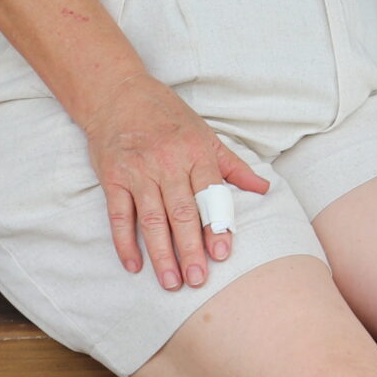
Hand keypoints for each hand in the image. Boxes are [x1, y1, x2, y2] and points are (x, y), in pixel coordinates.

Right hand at [79, 75, 269, 289]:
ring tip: (171, 282)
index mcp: (196, 152)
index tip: (221, 254)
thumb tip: (264, 188)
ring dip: (161, 254)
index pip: (209, 194)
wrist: (118, 94)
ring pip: (151, 219)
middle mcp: (167, 163)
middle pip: (181, 212)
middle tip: (198, 280)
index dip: (216, 225)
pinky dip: (125, 243)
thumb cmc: (167, 116)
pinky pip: (119, 215)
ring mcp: (138, 171)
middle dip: (190, 249)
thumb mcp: (205, 134)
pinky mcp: (112, 178)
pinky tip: (134, 266)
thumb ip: (233, 166)